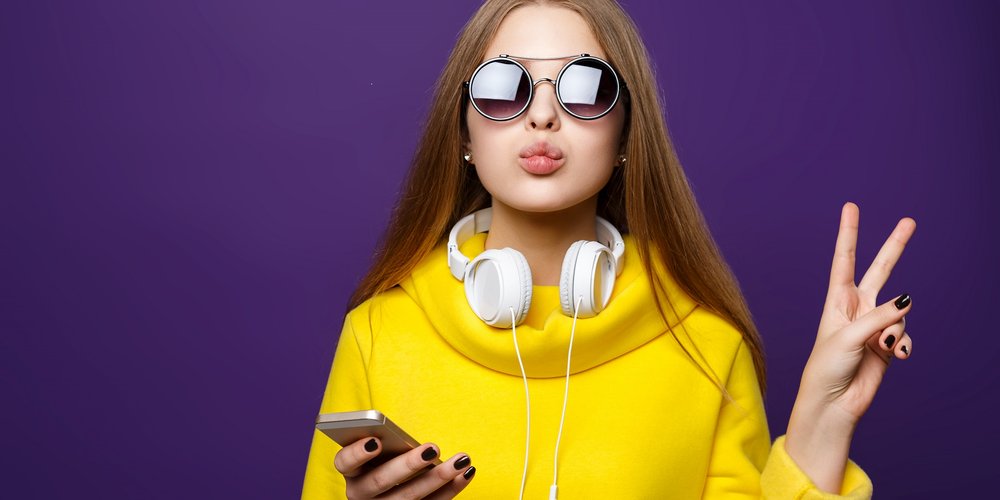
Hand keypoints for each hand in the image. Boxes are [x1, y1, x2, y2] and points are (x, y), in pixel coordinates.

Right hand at [334, 437, 475, 498]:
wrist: (391, 491)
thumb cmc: (389, 459)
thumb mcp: (383, 452)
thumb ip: (390, 445)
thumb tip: (417, 442)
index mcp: (352, 471)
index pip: (344, 462)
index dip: (358, 452)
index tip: (376, 440)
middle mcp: (361, 494)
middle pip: (380, 481)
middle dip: (408, 464)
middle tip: (432, 448)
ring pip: (409, 497)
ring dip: (438, 478)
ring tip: (461, 460)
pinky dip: (451, 490)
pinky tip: (466, 473)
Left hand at [799, 202, 915, 420]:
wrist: (833, 402)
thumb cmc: (827, 368)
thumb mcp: (848, 338)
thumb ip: (879, 317)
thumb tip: (907, 300)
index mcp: (837, 300)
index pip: (845, 260)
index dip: (849, 233)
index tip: (851, 207)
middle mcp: (857, 308)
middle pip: (880, 270)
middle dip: (894, 247)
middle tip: (910, 221)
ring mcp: (874, 325)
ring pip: (900, 310)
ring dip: (897, 327)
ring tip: (884, 345)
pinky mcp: (887, 344)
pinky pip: (905, 335)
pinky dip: (903, 344)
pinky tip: (895, 355)